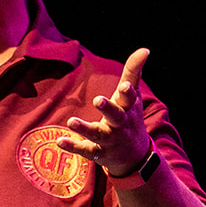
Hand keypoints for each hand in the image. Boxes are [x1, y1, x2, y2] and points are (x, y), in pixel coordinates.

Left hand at [60, 48, 152, 177]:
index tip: (124, 86)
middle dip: (108, 108)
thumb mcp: (133, 97)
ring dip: (84, 128)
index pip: (130, 99)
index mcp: (128, 109)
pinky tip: (60, 141)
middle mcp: (120, 125)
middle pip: (116, 116)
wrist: (135, 157)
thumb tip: (144, 49)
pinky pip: (85, 150)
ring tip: (71, 121)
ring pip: (97, 134)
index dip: (128, 93)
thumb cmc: (130, 118)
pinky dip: (73, 146)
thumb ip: (134, 72)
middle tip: (98, 100)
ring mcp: (109, 140)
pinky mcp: (97, 152)